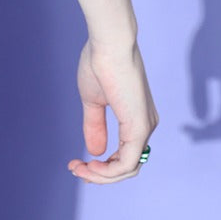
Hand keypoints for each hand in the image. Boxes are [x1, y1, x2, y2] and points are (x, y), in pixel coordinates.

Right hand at [67, 35, 158, 183]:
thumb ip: (95, 126)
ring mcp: (145, 128)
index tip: (77, 163)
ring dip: (100, 175)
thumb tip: (95, 152)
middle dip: (99, 174)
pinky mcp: (140, 128)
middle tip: (75, 169)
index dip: (102, 166)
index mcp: (137, 118)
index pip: (125, 155)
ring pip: (127, 169)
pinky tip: (90, 166)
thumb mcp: (93, 100)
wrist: (108, 44)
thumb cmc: (100, 63)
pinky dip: (107, 171)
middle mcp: (146, 126)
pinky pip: (127, 164)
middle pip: (127, 166)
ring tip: (78, 169)